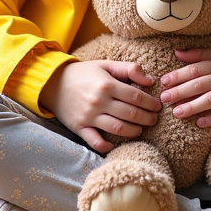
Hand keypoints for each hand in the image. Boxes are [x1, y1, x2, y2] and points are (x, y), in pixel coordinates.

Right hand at [39, 60, 161, 153]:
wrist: (53, 83)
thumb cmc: (83, 73)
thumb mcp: (105, 65)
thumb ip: (129, 69)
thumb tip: (149, 80)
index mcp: (106, 85)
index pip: (135, 96)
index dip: (150, 102)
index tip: (158, 106)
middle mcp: (99, 102)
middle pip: (130, 114)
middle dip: (147, 118)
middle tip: (154, 119)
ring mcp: (89, 116)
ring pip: (117, 128)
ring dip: (133, 131)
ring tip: (140, 129)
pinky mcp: (79, 127)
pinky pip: (94, 141)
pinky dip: (106, 145)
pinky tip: (115, 144)